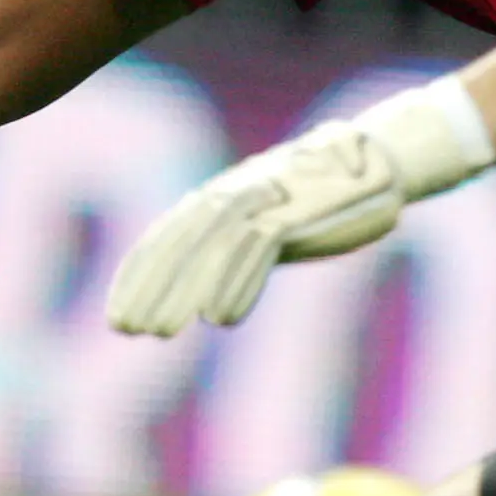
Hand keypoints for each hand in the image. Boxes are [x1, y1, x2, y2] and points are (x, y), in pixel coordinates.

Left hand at [105, 121, 406, 336]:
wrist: (378, 164)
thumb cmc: (321, 196)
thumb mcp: (273, 217)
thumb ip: (238, 245)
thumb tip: (203, 296)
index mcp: (222, 194)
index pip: (167, 233)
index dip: (139, 274)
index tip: (117, 316)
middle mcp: (237, 192)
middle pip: (182, 240)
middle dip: (150, 287)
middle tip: (125, 329)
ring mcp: (268, 201)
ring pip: (214, 245)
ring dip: (183, 289)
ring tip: (160, 332)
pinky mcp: (300, 212)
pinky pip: (261, 246)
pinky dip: (240, 281)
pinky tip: (221, 318)